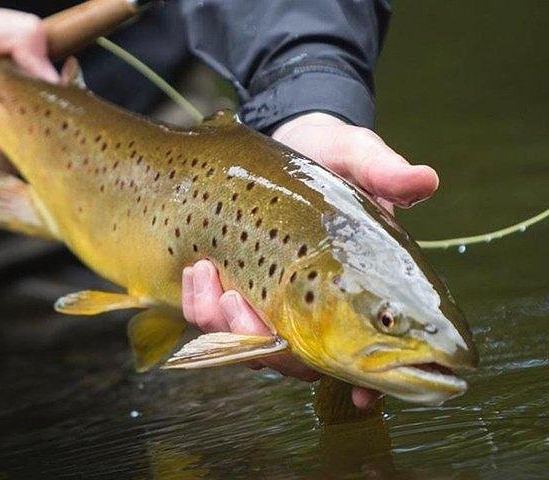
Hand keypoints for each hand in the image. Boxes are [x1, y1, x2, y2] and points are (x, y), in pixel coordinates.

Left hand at [182, 113, 438, 408]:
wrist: (285, 143)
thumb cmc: (330, 157)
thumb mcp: (357, 158)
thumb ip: (384, 173)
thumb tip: (424, 179)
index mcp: (357, 289)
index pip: (372, 354)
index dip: (371, 384)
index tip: (364, 395)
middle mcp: (316, 308)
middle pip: (298, 363)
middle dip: (268, 349)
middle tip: (239, 303)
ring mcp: (273, 304)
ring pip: (249, 347)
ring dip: (222, 322)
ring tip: (206, 273)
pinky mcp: (236, 289)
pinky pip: (213, 320)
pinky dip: (200, 303)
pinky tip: (196, 269)